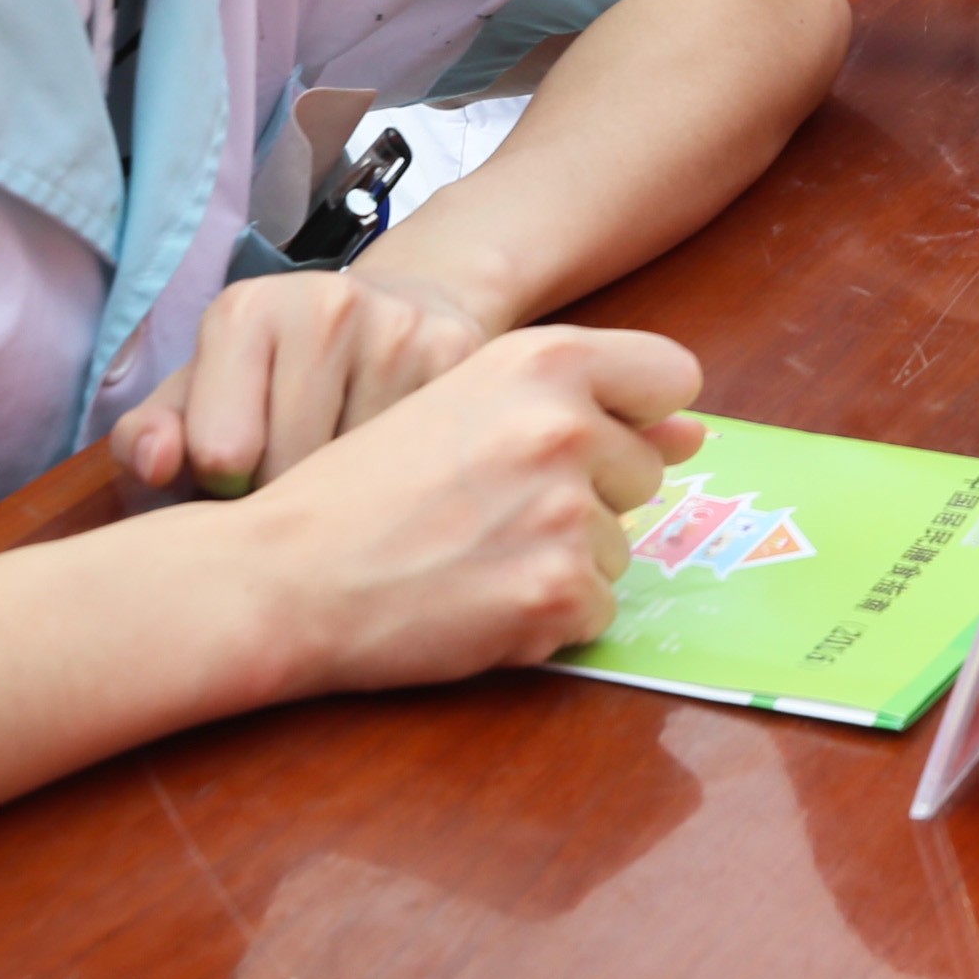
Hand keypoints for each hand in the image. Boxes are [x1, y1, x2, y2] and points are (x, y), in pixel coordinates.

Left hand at [108, 264, 493, 496]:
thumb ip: (151, 436)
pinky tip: (396, 457)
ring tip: (347, 466)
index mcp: (244, 311)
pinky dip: (405, 482)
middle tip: (297, 474)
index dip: (224, 490)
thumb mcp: (202, 396)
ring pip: (362, 475)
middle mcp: (325, 303)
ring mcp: (401, 327)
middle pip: (294, 468)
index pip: (221, 456)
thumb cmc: (278, 374)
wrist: (399, 310)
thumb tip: (154, 463)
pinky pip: (423, 465)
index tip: (239, 474)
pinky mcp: (463, 355)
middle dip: (288, 497)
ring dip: (351, 498)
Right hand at [221, 325, 710, 689]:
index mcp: (542, 359)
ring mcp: (566, 512)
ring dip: (562, 561)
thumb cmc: (362, 487)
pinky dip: (546, 619)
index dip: (640, 414)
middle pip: (643, 473)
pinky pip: (596, 612)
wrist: (281, 575)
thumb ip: (587, 404)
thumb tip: (698, 430)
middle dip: (585, 498)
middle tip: (486, 509)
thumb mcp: (464, 403)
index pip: (671, 376)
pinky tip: (476, 601)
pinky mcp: (557, 593)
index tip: (596, 439)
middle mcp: (566, 425)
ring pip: (618, 548)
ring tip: (471, 556)